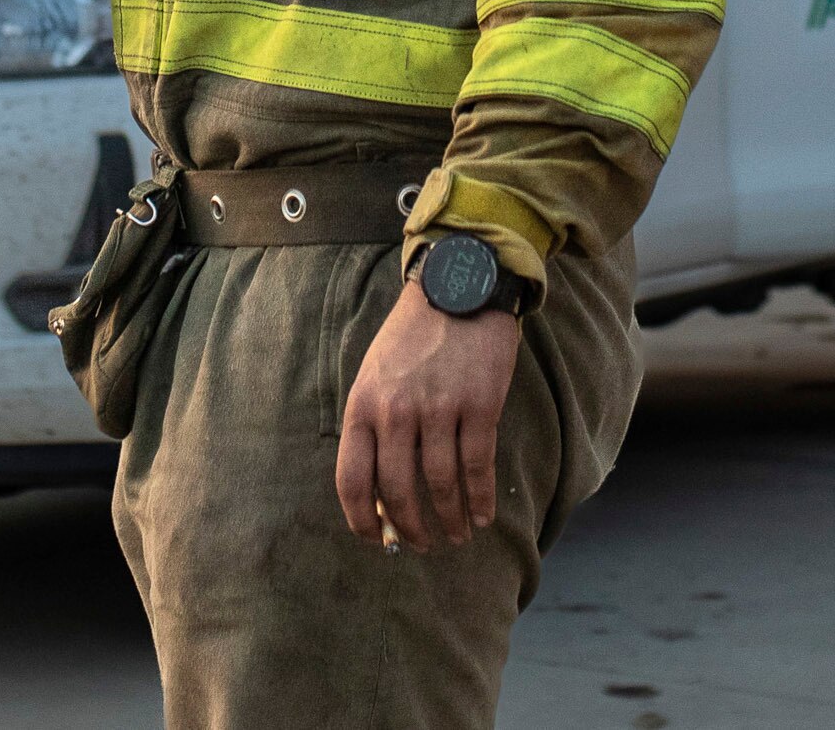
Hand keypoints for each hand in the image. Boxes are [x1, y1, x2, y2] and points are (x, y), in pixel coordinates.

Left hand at [333, 279, 518, 552]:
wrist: (458, 289)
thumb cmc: (412, 339)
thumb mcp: (374, 376)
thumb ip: (373, 429)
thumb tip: (380, 495)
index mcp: (362, 405)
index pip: (352, 480)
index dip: (363, 521)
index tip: (378, 541)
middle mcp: (396, 411)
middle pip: (398, 491)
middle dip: (412, 529)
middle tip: (424, 546)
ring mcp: (438, 409)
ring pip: (440, 485)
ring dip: (450, 520)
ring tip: (457, 536)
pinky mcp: (478, 406)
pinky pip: (477, 467)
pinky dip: (480, 500)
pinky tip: (482, 516)